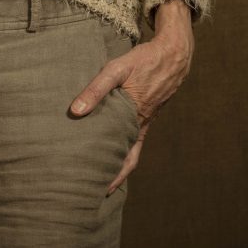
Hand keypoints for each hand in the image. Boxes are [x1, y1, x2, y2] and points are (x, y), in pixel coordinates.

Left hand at [69, 0, 194, 193]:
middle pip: (127, 160)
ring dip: (116, 161)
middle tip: (93, 191)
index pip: (124, 160)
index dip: (112, 178)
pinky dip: (123, 144)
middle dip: (113, 177)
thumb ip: (96, 90)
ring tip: (96, 171)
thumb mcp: (116, 70)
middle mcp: (141, 125)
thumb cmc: (143, 61)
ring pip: (131, 148)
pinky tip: (110, 142)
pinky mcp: (146, 111)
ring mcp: (145, 119)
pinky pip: (135, 134)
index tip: (98, 193)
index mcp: (134, 121)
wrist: (173, 54)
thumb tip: (75, 112)